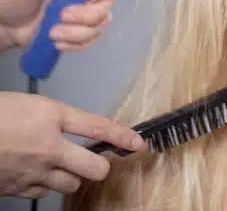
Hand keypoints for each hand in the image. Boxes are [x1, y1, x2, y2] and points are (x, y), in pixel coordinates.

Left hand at [0, 0, 123, 51]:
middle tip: (64, 14)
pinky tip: (56, 40)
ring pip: (103, 19)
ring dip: (80, 30)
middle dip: (91, 11)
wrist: (0, 23)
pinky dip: (76, 42)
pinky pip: (94, 36)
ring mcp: (87, 6)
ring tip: (53, 32)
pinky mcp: (83, 26)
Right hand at [0, 92, 143, 198]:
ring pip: (72, 184)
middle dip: (99, 165)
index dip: (122, 136)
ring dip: (72, 176)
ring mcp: (33, 172)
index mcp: (50, 117)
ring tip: (61, 165)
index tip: (137, 143)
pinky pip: (44, 193)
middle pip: (95, 168)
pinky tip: (37, 173)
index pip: (97, 127)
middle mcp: (48, 148)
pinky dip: (45, 185)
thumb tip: (76, 128)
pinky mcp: (17, 189)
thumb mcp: (31, 105)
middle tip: (94, 159)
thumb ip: (56, 117)